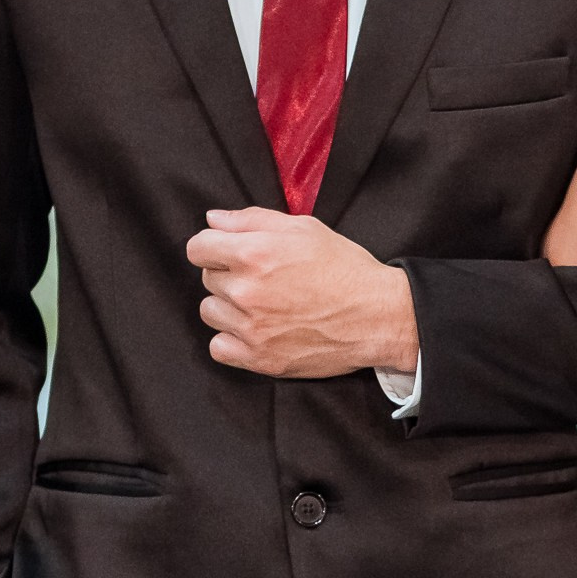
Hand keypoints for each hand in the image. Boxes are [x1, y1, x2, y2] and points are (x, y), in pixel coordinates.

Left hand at [186, 206, 418, 378]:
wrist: (378, 316)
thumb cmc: (345, 268)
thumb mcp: (304, 229)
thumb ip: (252, 219)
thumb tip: (213, 219)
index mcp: (254, 252)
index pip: (198, 247)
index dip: (214, 247)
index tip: (230, 253)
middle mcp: (246, 290)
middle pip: (207, 278)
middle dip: (229, 275)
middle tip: (264, 279)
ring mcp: (251, 327)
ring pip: (210, 312)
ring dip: (229, 307)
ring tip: (262, 305)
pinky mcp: (260, 358)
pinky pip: (218, 347)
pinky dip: (232, 340)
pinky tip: (256, 330)